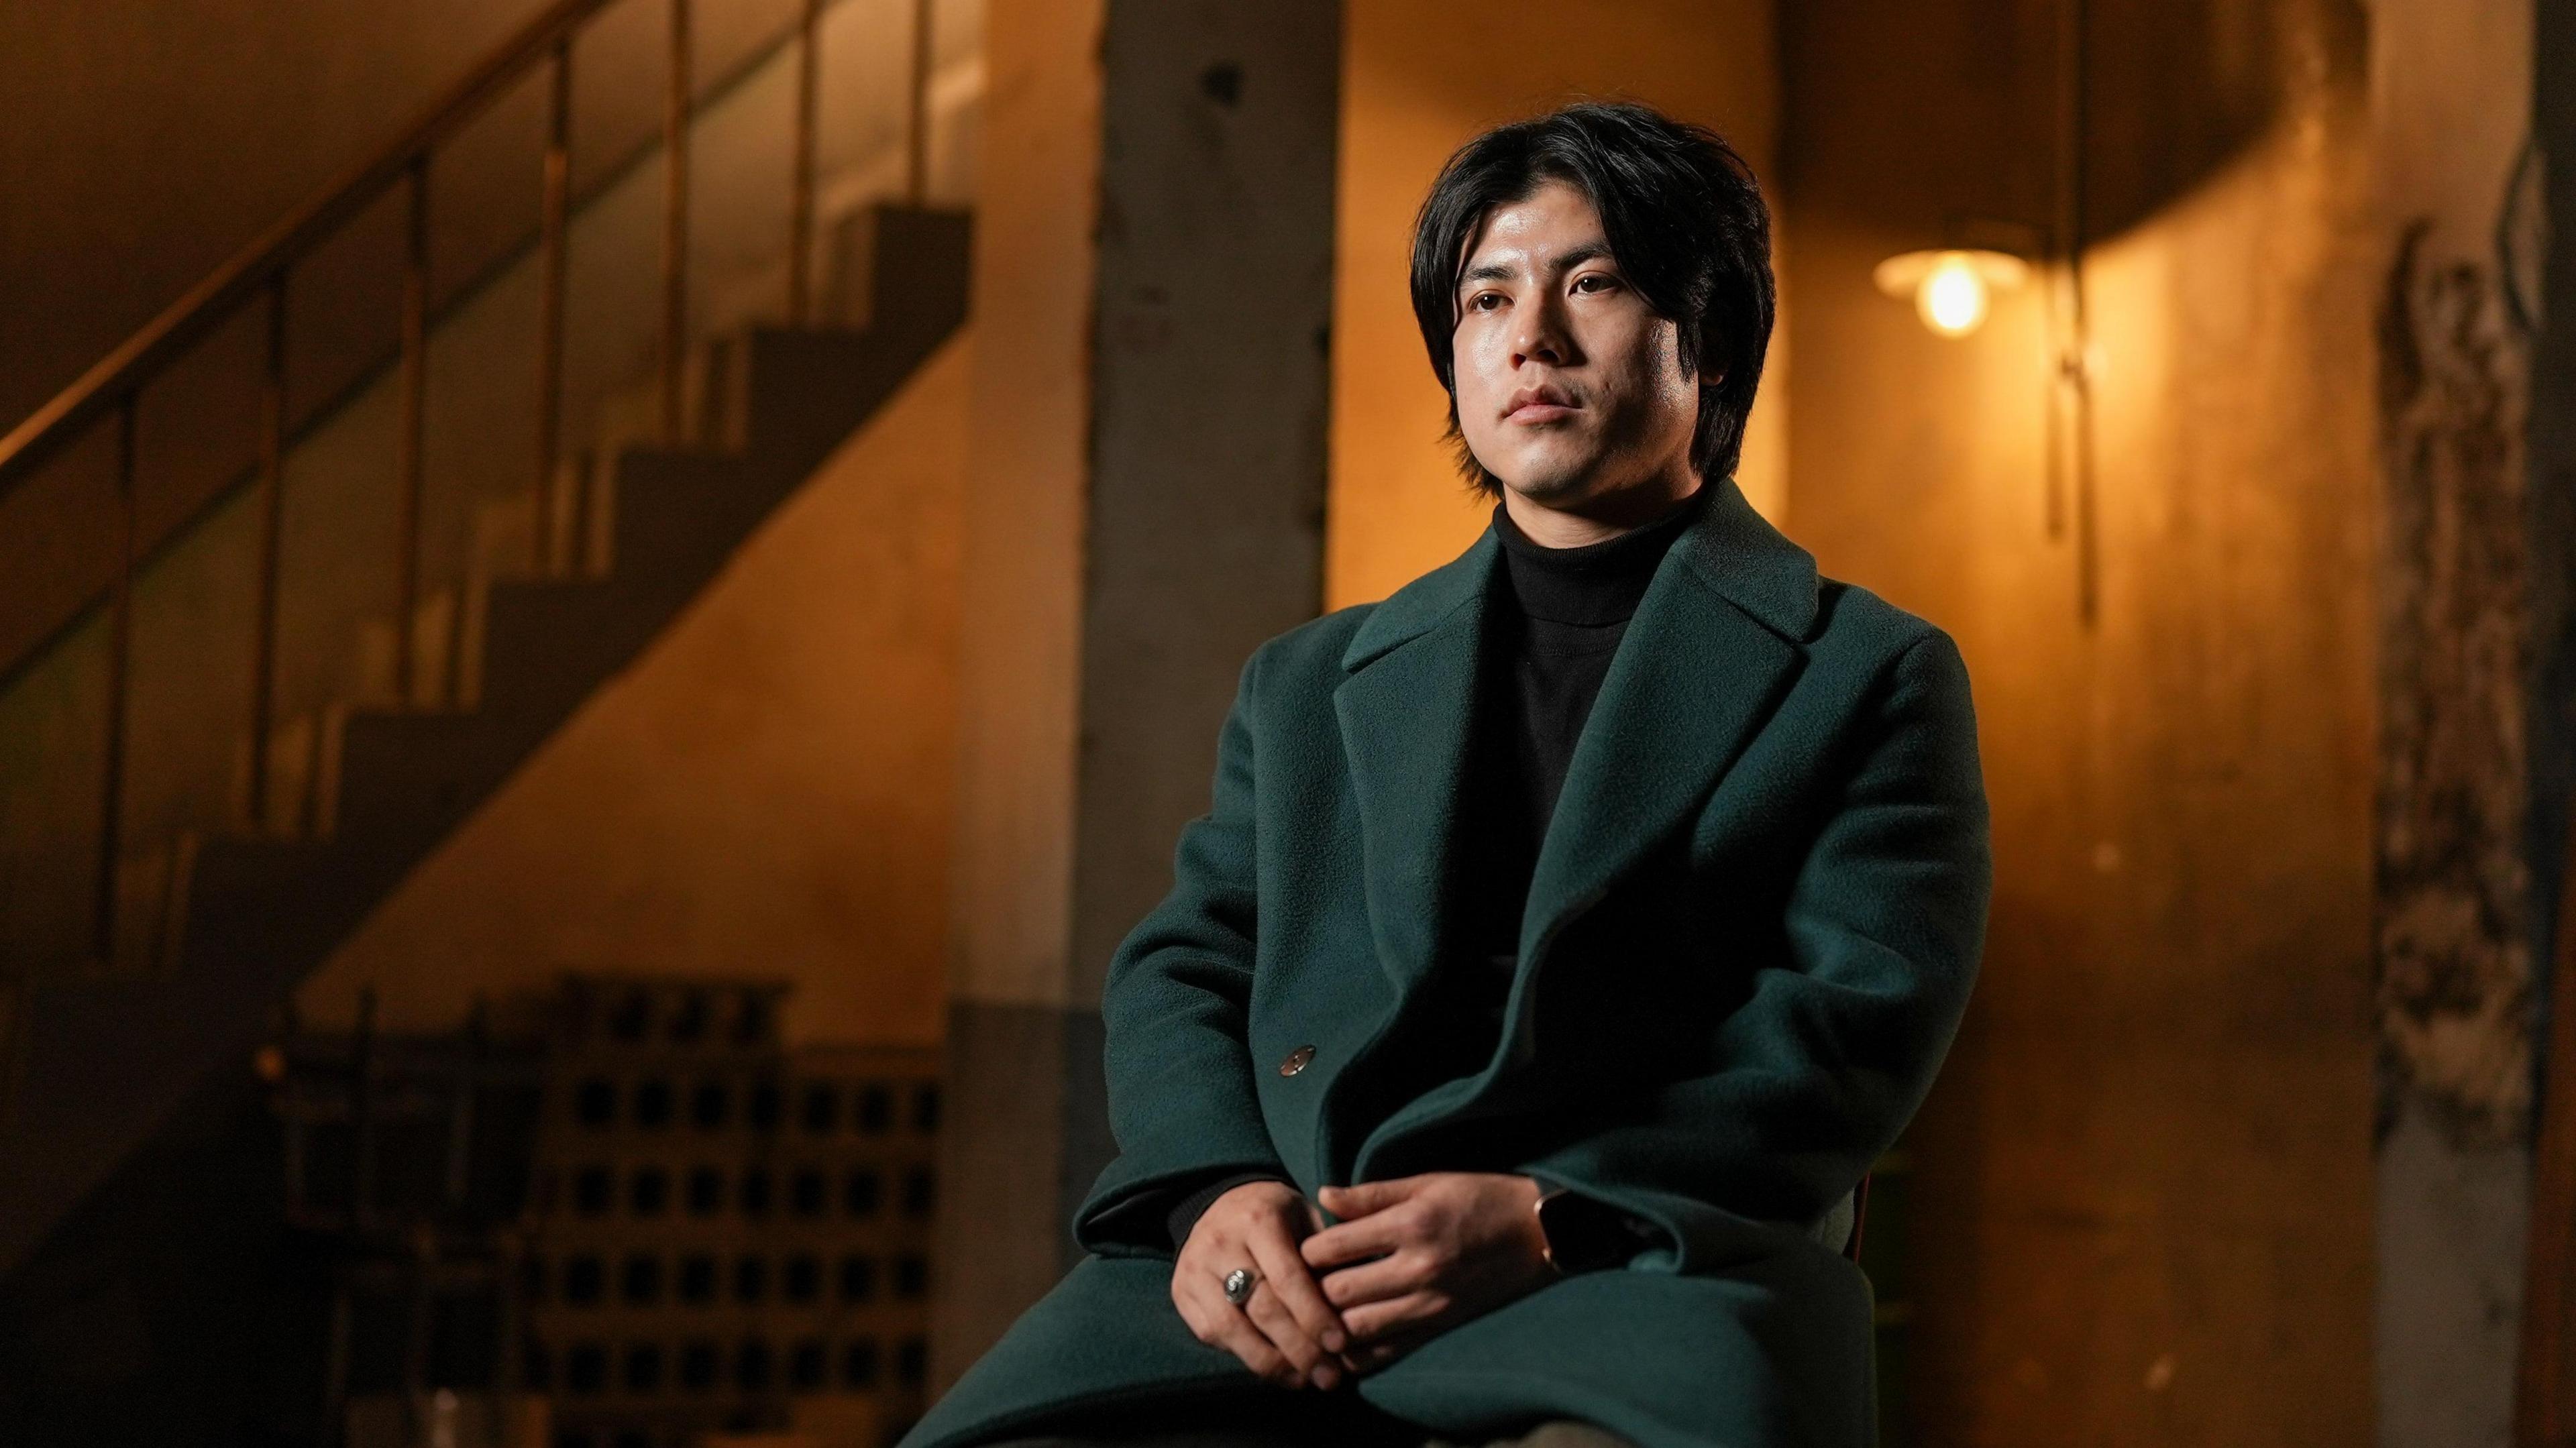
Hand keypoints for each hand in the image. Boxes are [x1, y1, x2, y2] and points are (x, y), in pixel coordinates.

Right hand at [1173, 1180, 1351, 1388]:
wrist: (1221, 1202)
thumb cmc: (1278, 1216)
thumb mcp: (1306, 1217)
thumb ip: (1326, 1256)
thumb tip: (1354, 1308)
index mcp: (1258, 1219)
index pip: (1287, 1276)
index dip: (1314, 1315)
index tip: (1340, 1344)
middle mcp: (1220, 1243)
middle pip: (1260, 1307)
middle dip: (1299, 1348)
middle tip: (1330, 1376)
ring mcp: (1194, 1269)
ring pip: (1231, 1328)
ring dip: (1272, 1362)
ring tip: (1305, 1381)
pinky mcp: (1180, 1293)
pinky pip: (1213, 1335)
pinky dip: (1247, 1357)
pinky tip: (1277, 1370)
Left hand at [1299, 1173, 1556, 1371]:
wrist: (1538, 1235)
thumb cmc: (1481, 1198)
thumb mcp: (1428, 1182)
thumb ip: (1372, 1194)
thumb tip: (1322, 1195)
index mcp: (1411, 1224)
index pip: (1334, 1247)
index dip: (1308, 1249)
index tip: (1305, 1246)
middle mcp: (1419, 1268)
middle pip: (1339, 1292)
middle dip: (1314, 1288)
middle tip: (1305, 1281)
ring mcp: (1431, 1304)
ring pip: (1358, 1328)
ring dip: (1333, 1321)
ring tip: (1322, 1308)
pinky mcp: (1441, 1326)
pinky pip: (1389, 1350)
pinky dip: (1360, 1351)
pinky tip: (1346, 1340)